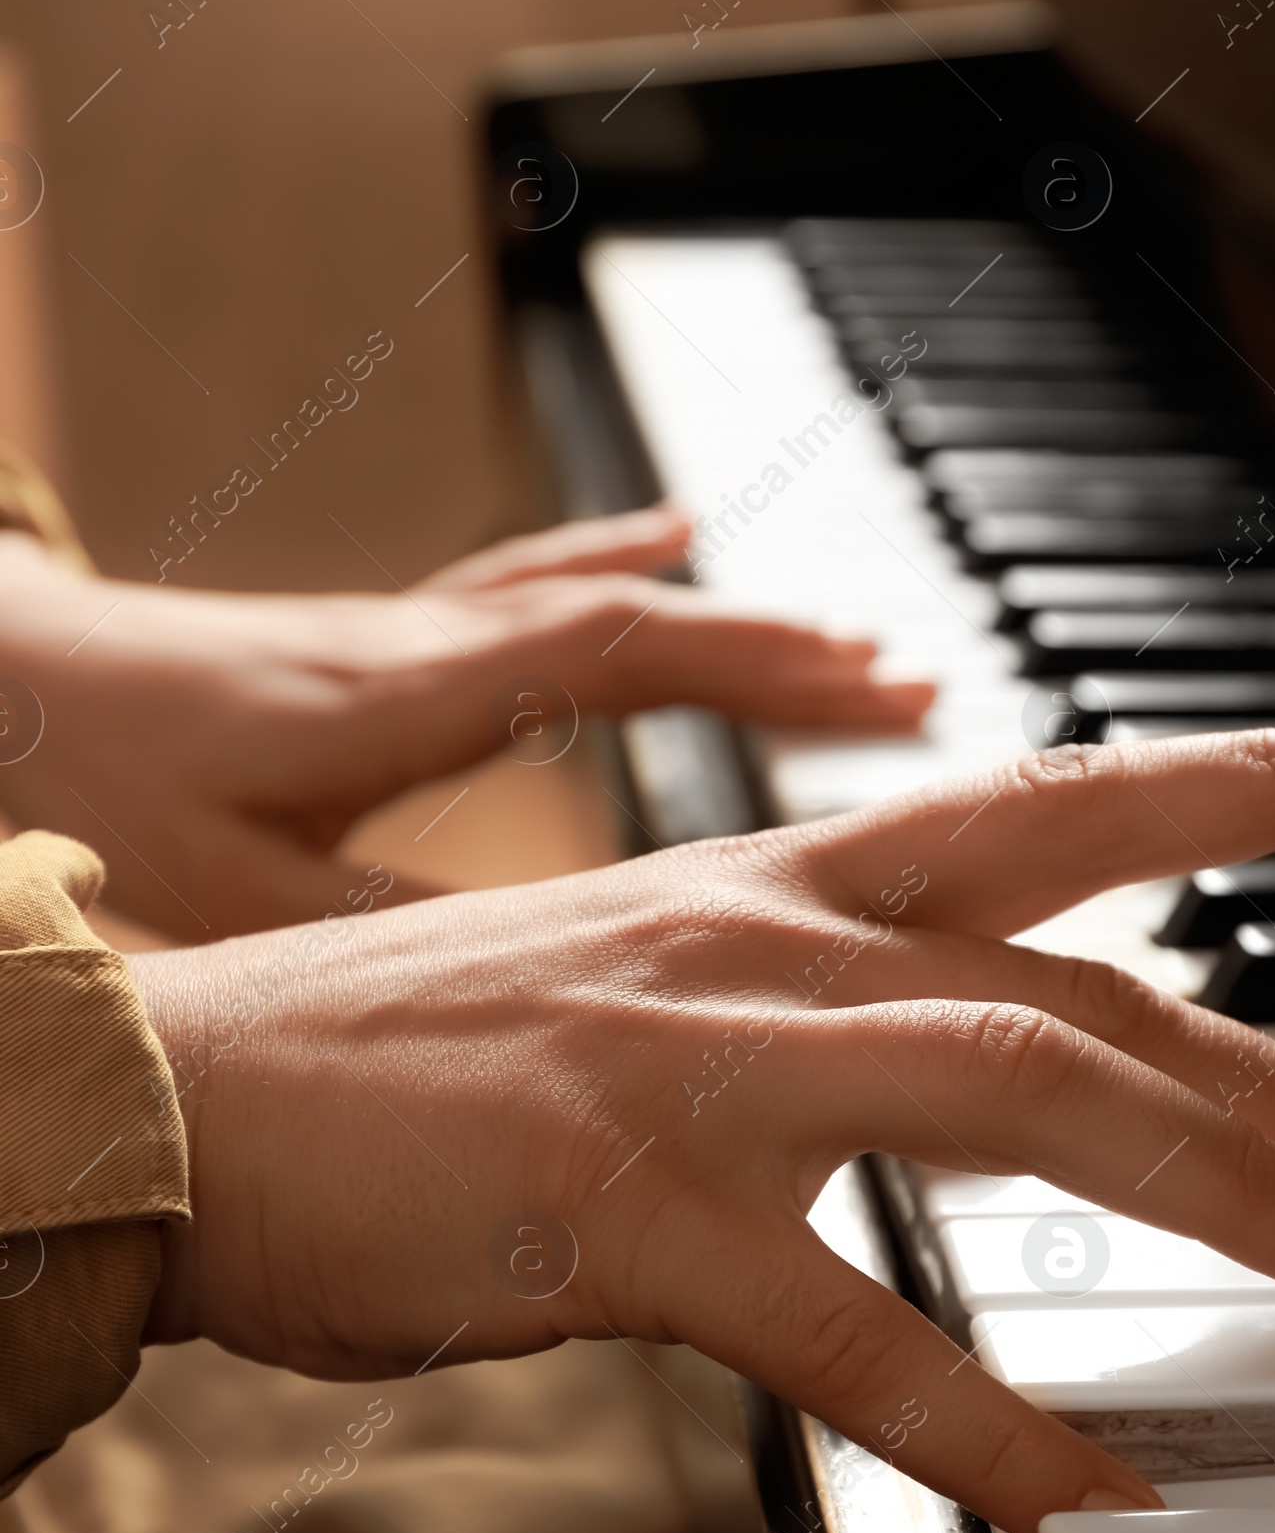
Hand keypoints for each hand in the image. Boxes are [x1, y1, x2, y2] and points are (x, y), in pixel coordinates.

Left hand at [0, 506, 932, 937]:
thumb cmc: (97, 783)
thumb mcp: (244, 891)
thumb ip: (393, 934)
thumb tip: (542, 988)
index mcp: (409, 698)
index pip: (619, 652)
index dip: (756, 666)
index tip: (878, 692)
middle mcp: (430, 645)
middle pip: (643, 617)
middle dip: (786, 650)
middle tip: (919, 687)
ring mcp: (414, 634)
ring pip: (603, 600)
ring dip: (729, 618)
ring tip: (851, 645)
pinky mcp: (389, 647)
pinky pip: (535, 589)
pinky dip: (624, 569)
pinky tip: (682, 545)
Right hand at [129, 719, 1274, 1532]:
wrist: (184, 1087)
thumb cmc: (402, 1059)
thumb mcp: (635, 984)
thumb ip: (799, 1018)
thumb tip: (936, 1081)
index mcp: (768, 883)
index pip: (1053, 806)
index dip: (1242, 781)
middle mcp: (761, 941)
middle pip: (1086, 976)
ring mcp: (696, 1064)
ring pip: (1018, 1094)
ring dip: (1211, 1184)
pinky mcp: (620, 1207)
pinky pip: (850, 1329)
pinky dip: (984, 1420)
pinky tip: (1086, 1485)